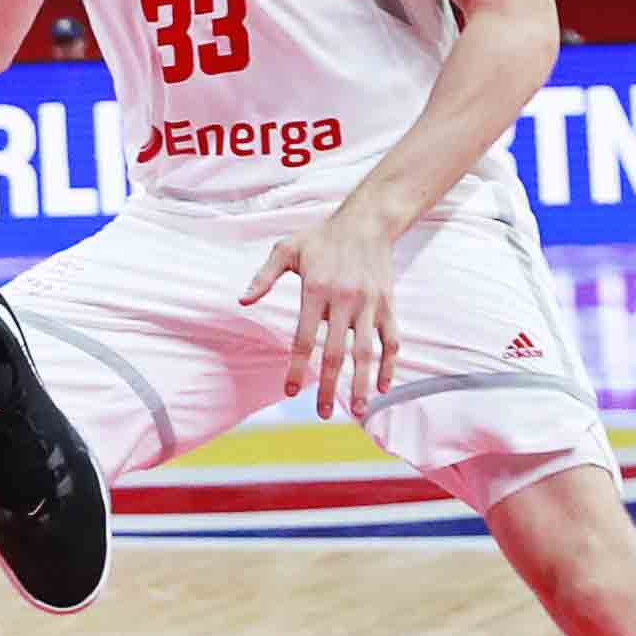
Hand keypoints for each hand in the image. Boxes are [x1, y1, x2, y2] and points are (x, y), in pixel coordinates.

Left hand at [237, 203, 402, 420]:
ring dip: (363, 384)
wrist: (367, 222)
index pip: (303, 337)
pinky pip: (392, 341)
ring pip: (366, 352)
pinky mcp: (388, 305)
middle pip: (335, 352)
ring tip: (358, 410)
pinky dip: (390, 365)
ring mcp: (369, 305)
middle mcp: (344, 300)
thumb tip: (242, 301)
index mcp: (316, 289)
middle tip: (321, 414)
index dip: (295, 367)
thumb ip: (264, 276)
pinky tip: (384, 387)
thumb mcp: (286, 248)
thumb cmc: (321, 237)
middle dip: (328, 386)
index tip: (289, 392)